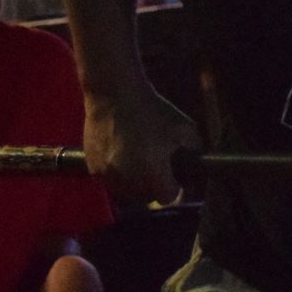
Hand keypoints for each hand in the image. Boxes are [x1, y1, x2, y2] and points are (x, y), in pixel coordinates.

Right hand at [82, 89, 201, 205]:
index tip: (175, 177)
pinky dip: (117, 173)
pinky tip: (122, 156)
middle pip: (146, 197)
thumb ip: (195, 150)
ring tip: (139, 163)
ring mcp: (107, 174)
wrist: (115, 94)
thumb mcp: (185, 128)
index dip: (174, 188)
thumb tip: (199, 165)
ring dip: (134, 182)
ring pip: (125, 191)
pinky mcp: (92, 166)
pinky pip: (109, 180)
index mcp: (153, 173)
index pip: (167, 197)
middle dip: (154, 186)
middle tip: (157, 169)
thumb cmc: (153, 110)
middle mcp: (128, 179)